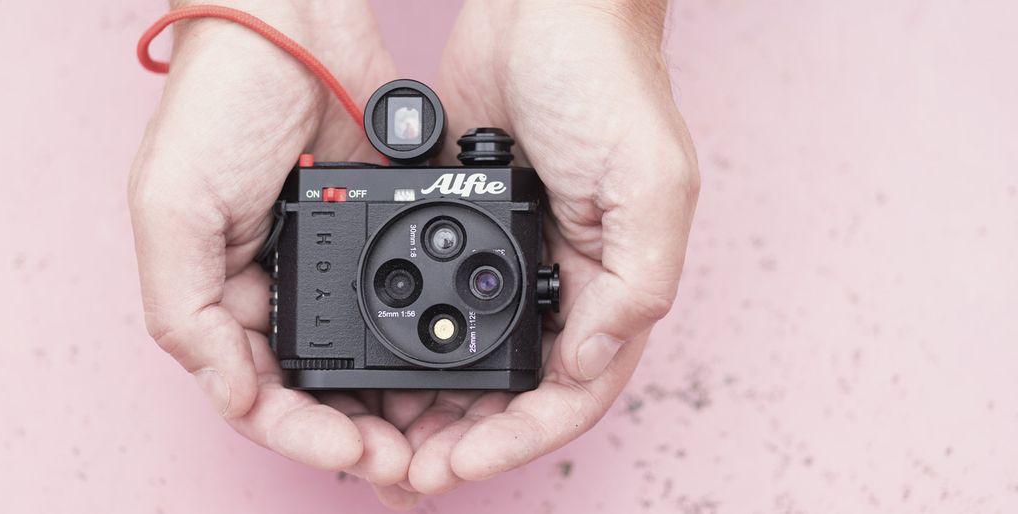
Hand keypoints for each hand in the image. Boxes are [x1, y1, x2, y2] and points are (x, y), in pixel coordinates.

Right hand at [127, 0, 414, 492]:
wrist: (292, 23)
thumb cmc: (214, 106)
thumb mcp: (171, 209)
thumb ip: (187, 310)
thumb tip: (233, 393)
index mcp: (221, 296)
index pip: (257, 393)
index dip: (302, 434)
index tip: (353, 453)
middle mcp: (278, 292)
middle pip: (317, 393)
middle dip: (357, 435)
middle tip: (404, 463)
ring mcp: (334, 268)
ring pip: (367, 362)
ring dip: (394, 406)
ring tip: (431, 439)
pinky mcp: (382, 236)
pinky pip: (406, 306)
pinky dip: (423, 344)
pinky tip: (448, 369)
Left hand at [383, 0, 699, 499]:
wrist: (543, 11)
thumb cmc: (609, 84)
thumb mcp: (650, 186)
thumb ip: (633, 285)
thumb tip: (583, 367)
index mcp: (613, 284)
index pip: (569, 393)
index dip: (516, 438)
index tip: (458, 464)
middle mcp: (562, 283)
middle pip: (514, 390)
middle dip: (466, 437)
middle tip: (407, 467)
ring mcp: (509, 260)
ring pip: (471, 357)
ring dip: (434, 404)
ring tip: (384, 436)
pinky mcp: (463, 228)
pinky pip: (435, 302)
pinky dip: (411, 340)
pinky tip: (377, 360)